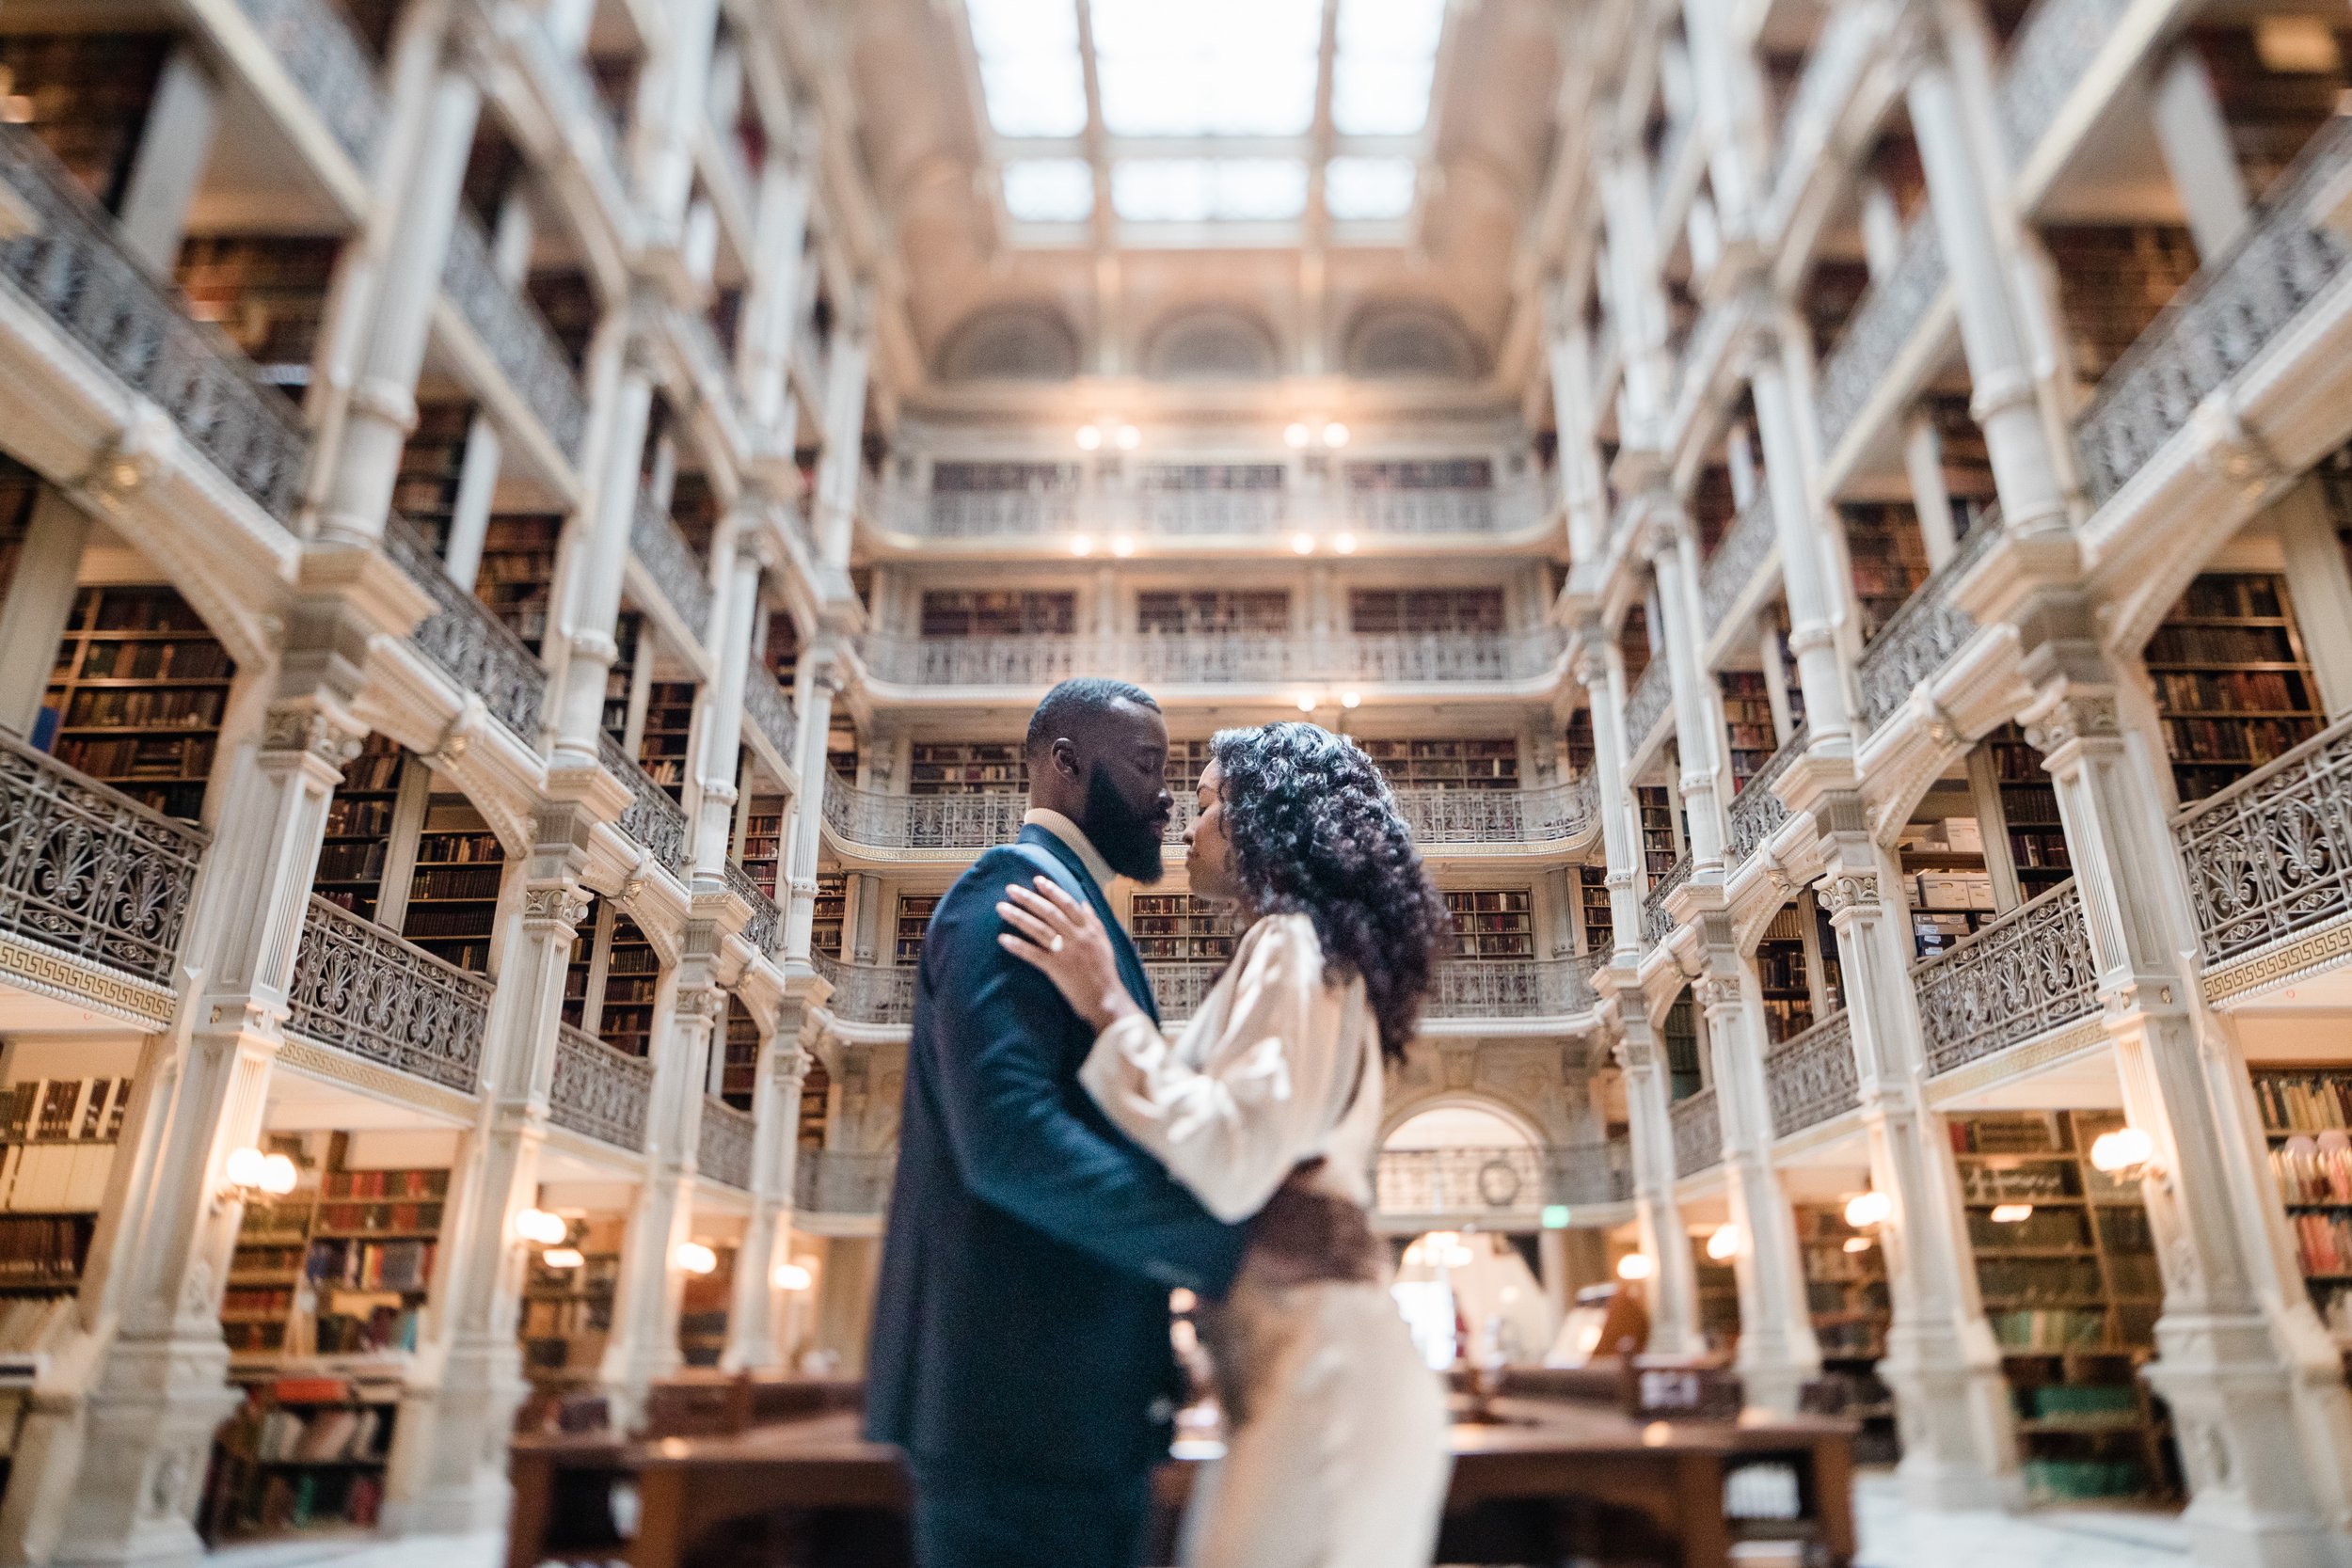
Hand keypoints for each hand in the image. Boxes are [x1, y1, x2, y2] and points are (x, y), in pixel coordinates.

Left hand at [997, 877, 1141, 1032]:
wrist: (1107, 999)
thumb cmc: (1105, 971)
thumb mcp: (1104, 942)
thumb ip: (1093, 921)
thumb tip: (1083, 902)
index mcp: (1089, 929)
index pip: (1068, 904)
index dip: (1052, 891)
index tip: (1037, 880)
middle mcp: (1077, 937)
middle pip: (1050, 913)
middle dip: (1029, 899)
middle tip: (1011, 889)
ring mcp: (1066, 952)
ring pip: (1039, 930)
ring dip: (1018, 917)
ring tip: (1001, 908)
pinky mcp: (1057, 968)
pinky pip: (1034, 954)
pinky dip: (1018, 946)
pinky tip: (1003, 939)